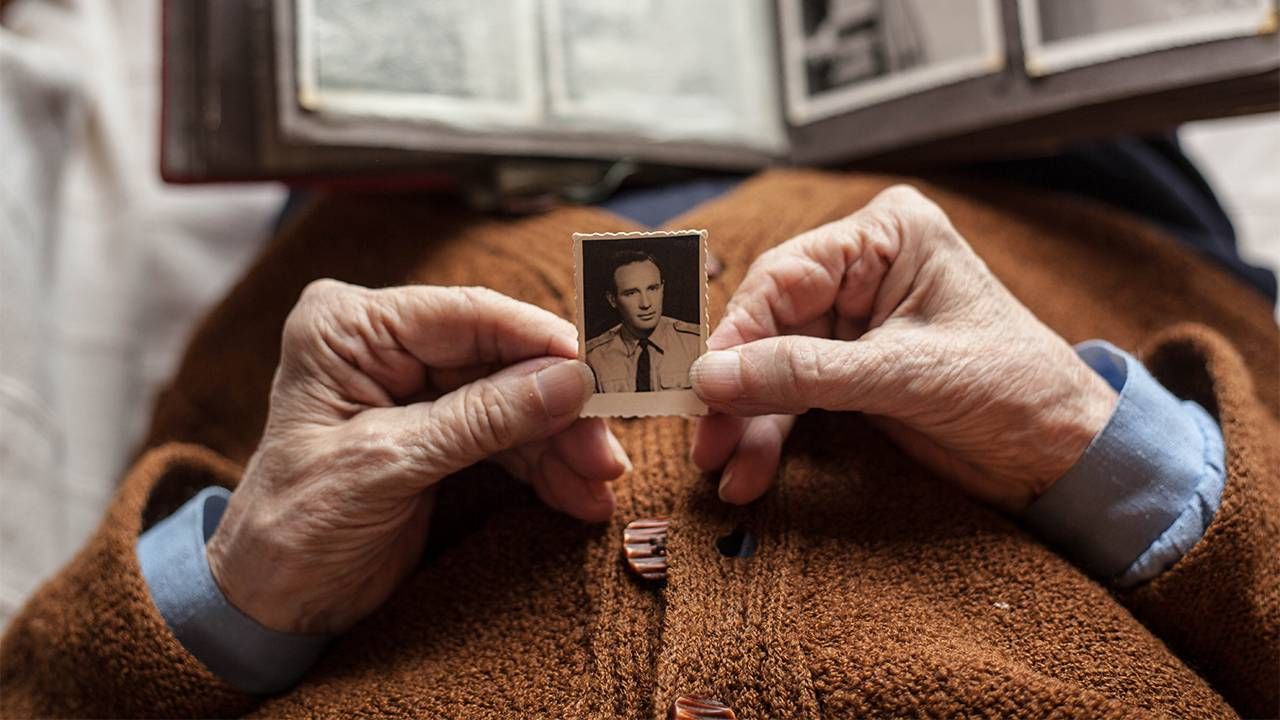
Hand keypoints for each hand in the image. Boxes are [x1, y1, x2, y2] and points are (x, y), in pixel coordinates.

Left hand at [206, 281, 629, 633]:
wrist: (271, 604)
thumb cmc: (295, 527)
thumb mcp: (388, 466)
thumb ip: (482, 419)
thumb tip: (572, 381)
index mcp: (349, 328)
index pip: (466, 315)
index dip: (540, 341)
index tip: (598, 371)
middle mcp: (384, 345)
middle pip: (501, 360)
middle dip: (559, 409)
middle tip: (606, 450)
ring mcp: (414, 388)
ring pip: (514, 400)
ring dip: (560, 445)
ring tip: (599, 485)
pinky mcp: (437, 431)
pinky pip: (506, 437)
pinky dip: (544, 467)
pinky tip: (578, 496)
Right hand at [689, 185, 1116, 512]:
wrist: (1066, 455)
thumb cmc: (1014, 388)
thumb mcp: (905, 376)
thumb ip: (805, 374)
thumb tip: (713, 376)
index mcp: (887, 237)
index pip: (785, 275)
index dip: (737, 332)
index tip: (702, 381)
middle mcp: (864, 271)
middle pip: (768, 324)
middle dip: (736, 385)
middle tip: (704, 435)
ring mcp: (854, 324)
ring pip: (773, 366)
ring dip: (746, 419)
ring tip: (721, 465)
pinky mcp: (852, 372)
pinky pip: (793, 398)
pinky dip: (769, 435)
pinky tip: (748, 470)